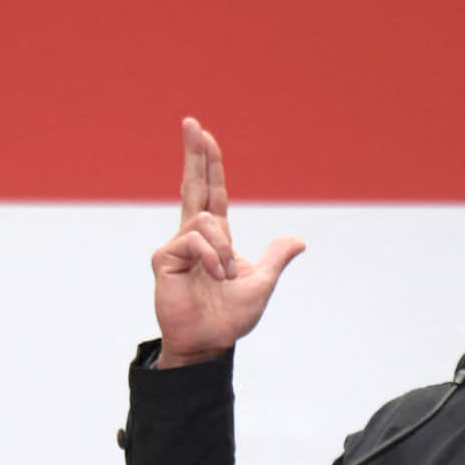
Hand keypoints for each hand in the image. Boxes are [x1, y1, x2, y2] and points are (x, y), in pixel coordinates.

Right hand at [151, 117, 304, 368]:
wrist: (210, 343)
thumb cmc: (230, 317)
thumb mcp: (261, 283)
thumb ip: (275, 258)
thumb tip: (298, 240)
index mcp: (216, 237)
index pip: (213, 193)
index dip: (210, 165)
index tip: (205, 136)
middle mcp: (195, 236)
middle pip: (194, 185)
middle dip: (194, 153)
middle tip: (191, 121)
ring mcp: (177, 246)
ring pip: (207, 222)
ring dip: (223, 250)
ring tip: (224, 277)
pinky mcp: (165, 258)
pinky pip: (193, 240)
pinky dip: (211, 257)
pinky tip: (213, 276)